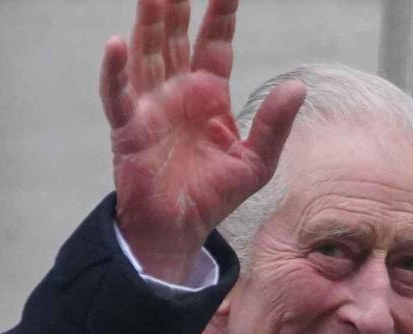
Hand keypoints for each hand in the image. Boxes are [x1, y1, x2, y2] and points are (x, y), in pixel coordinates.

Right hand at [100, 0, 305, 282]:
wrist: (180, 231)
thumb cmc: (214, 196)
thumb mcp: (256, 161)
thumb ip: (274, 125)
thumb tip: (297, 88)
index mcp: (209, 95)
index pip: (215, 43)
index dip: (221, 14)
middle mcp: (177, 92)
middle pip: (175, 37)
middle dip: (176, 5)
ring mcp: (150, 107)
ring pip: (147, 54)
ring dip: (147, 23)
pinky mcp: (129, 130)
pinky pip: (119, 95)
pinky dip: (115, 71)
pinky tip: (116, 44)